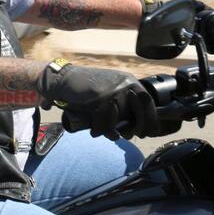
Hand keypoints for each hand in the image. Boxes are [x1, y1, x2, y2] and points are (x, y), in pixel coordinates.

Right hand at [36, 61, 159, 139]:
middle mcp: (124, 84)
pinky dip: (99, 129)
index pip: (148, 101)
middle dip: (134, 128)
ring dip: (110, 129)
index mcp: (129, 81)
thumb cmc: (86, 90)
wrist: (63, 79)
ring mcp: (113, 91)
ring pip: (120, 120)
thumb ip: (122, 110)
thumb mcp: (109, 94)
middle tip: (125, 135)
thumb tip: (131, 133)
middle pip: (140, 112)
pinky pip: (105, 122)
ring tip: (100, 128)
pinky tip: (93, 128)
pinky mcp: (100, 99)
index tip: (145, 132)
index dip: (150, 119)